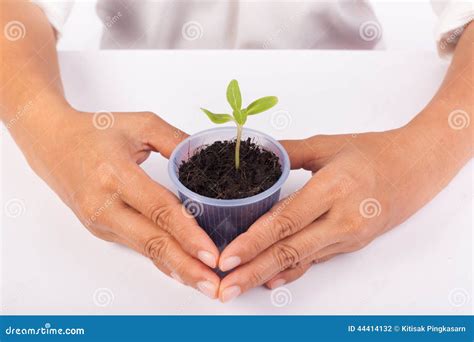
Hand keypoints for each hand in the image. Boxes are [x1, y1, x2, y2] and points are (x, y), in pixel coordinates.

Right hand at [26, 109, 220, 297]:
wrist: (52, 143)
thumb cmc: (95, 131)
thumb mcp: (141, 125)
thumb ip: (177, 142)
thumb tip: (210, 160)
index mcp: (115, 175)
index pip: (159, 210)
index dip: (187, 234)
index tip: (211, 254)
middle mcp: (104, 205)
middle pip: (152, 242)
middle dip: (186, 266)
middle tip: (214, 285)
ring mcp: (100, 222)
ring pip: (146, 250)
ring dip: (177, 269)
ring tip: (205, 282)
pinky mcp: (101, 230)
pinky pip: (138, 246)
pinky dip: (162, 260)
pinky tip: (181, 272)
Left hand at [217, 122, 469, 301]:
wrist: (416, 168)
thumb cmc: (372, 152)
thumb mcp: (327, 145)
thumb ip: (287, 152)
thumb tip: (255, 156)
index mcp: (333, 188)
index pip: (286, 221)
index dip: (253, 242)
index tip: (228, 257)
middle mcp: (342, 219)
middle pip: (290, 250)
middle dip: (253, 270)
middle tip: (225, 286)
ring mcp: (348, 236)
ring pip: (301, 259)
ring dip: (267, 274)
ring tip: (239, 286)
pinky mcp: (351, 244)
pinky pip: (315, 259)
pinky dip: (291, 271)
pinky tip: (270, 280)